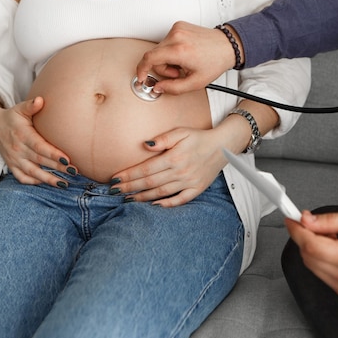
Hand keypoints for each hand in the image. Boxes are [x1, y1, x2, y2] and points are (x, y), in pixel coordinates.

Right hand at [0, 97, 76, 186]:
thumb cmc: (12, 117)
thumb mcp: (20, 108)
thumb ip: (30, 105)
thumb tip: (40, 100)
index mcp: (22, 135)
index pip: (40, 147)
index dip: (53, 154)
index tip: (68, 159)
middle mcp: (17, 149)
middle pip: (40, 161)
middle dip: (57, 168)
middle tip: (75, 171)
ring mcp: (14, 159)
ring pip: (32, 173)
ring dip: (48, 179)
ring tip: (65, 183)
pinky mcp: (11, 166)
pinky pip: (22, 178)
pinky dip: (34, 182)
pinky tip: (48, 184)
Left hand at [110, 127, 227, 206]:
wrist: (222, 146)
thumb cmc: (199, 137)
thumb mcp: (181, 132)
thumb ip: (163, 139)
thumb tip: (146, 145)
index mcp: (174, 157)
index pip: (146, 169)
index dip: (129, 175)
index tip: (115, 179)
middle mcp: (180, 172)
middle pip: (150, 182)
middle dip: (130, 187)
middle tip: (115, 191)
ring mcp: (189, 182)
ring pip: (161, 193)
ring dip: (143, 197)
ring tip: (128, 199)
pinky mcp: (197, 189)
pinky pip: (180, 200)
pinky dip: (166, 204)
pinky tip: (154, 205)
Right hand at [135, 21, 240, 94]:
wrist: (227, 46)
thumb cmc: (215, 61)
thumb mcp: (196, 82)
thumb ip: (173, 88)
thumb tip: (158, 87)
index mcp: (180, 50)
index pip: (149, 58)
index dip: (142, 69)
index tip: (141, 77)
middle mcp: (176, 36)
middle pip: (154, 55)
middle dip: (163, 68)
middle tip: (178, 73)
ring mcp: (177, 28)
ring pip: (159, 49)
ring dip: (168, 59)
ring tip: (183, 63)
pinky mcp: (179, 25)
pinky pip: (166, 42)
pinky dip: (172, 50)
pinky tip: (184, 54)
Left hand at [285, 209, 337, 296]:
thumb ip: (329, 220)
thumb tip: (306, 220)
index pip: (310, 245)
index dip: (297, 230)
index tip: (291, 219)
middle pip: (307, 256)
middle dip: (305, 237)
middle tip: (315, 223)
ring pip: (311, 265)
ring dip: (313, 248)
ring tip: (333, 236)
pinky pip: (320, 272)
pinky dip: (320, 258)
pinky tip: (335, 248)